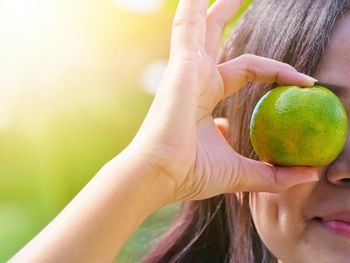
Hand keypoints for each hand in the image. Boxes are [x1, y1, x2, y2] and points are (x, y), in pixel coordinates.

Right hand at [124, 0, 318, 201]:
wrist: (159, 175)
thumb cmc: (190, 174)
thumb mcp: (241, 173)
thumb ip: (274, 174)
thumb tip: (310, 174)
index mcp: (205, 97)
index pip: (245, 71)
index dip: (276, 73)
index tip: (305, 84)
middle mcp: (196, 78)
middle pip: (216, 38)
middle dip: (227, 16)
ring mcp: (187, 69)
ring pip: (205, 27)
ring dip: (218, 6)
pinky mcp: (183, 65)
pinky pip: (189, 26)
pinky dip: (192, 7)